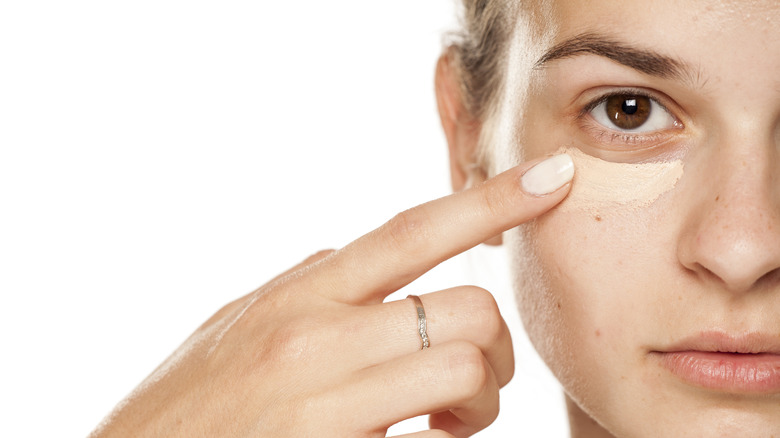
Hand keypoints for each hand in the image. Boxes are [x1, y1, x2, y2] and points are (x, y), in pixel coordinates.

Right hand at [90, 155, 572, 437]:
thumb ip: (301, 291)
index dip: (492, 201)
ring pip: (466, 372)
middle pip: (468, 311)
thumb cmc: (183, 411)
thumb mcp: (233, 328)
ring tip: (439, 423)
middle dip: (491, 349)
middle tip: (468, 384)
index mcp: (297, 298)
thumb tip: (354, 258)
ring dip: (477, 403)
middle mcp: (315, 339)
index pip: (413, 231)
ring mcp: (326, 403)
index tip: (553, 180)